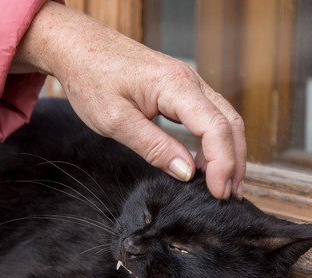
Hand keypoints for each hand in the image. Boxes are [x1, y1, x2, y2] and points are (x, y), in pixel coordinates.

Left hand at [13, 2, 245, 199]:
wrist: (77, 47)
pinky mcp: (180, 89)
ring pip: (224, 120)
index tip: (217, 193)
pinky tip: (204, 165)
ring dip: (227, 153)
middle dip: (234, 162)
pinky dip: (214, 142)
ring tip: (222, 186)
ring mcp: (187, 83)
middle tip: (227, 197)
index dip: (222, 164)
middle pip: (230, 124)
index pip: (216, 128)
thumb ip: (153, 147)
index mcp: (175, 86)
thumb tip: (186, 173)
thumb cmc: (90, 78)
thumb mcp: (116, 120)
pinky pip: (209, 116)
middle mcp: (189, 80)